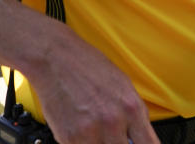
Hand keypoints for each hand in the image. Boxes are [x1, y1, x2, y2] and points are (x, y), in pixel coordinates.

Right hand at [27, 24, 159, 143]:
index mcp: (131, 107)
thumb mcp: (123, 85)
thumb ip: (134, 114)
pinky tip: (81, 128)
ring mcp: (90, 132)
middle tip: (113, 134)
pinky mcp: (69, 138)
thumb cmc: (88, 66)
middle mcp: (112, 121)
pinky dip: (83, 143)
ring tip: (95, 128)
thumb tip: (139, 136)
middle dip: (119, 143)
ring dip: (101, 143)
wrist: (55, 58)